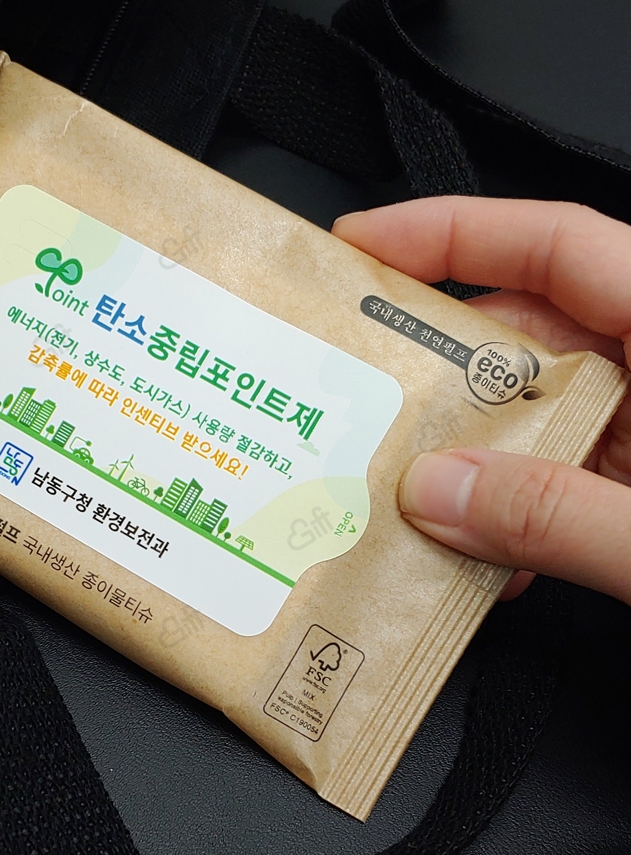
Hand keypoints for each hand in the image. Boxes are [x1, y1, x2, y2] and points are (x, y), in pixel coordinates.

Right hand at [332, 197, 630, 603]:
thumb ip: (557, 517)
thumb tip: (435, 495)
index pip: (555, 245)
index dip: (452, 231)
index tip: (361, 246)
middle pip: (522, 336)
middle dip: (435, 375)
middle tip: (359, 400)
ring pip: (531, 418)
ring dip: (466, 463)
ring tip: (402, 494)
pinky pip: (556, 479)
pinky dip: (511, 515)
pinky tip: (482, 560)